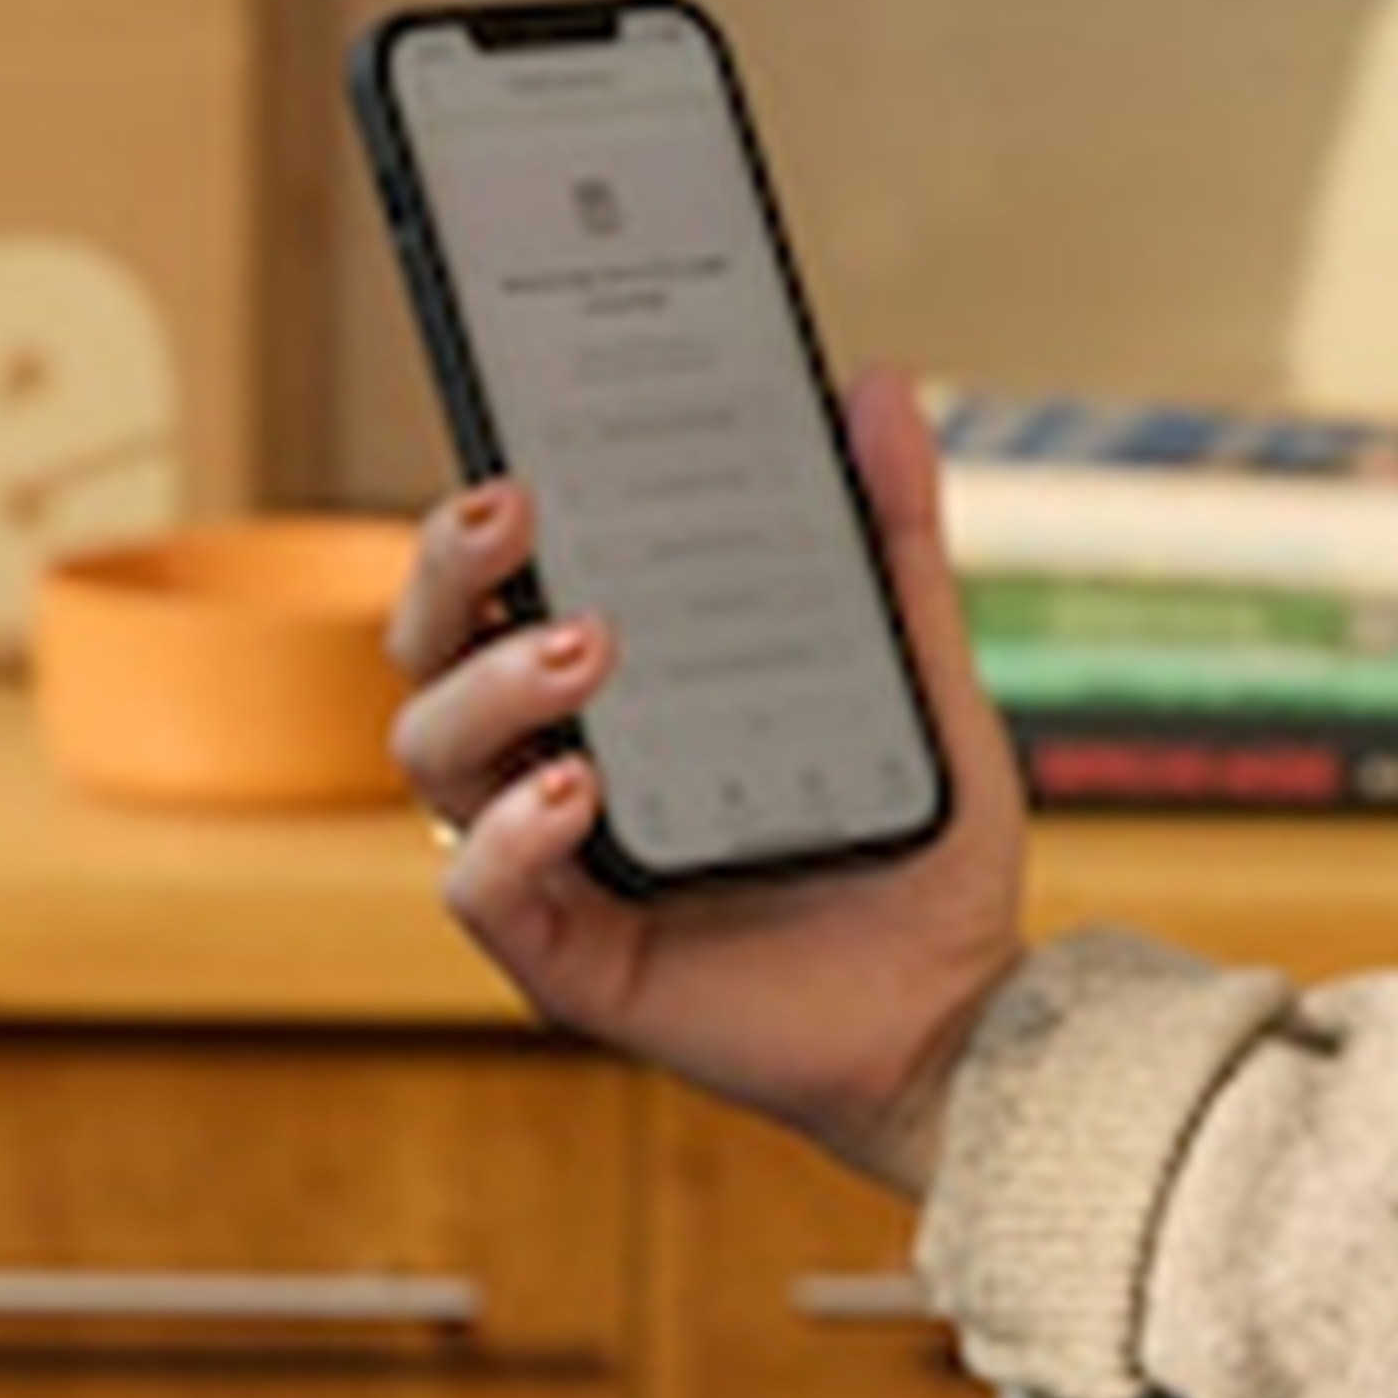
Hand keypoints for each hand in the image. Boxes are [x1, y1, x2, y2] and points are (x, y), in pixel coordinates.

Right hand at [385, 366, 1030, 1192]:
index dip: (482, 509)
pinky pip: (480, 890)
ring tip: (586, 645)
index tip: (517, 441)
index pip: (508, 575)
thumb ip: (892, 540)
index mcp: (622, 681)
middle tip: (515, 509)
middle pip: (434, 644)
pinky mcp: (566, 957)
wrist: (962, 1011)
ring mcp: (552, 857)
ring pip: (435, 751)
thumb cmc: (919, 842)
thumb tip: (882, 386)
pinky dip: (508, 835)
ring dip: (492, 683)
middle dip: (450, 567)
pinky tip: (574, 792)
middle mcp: (557, 755)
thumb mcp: (921, 672)